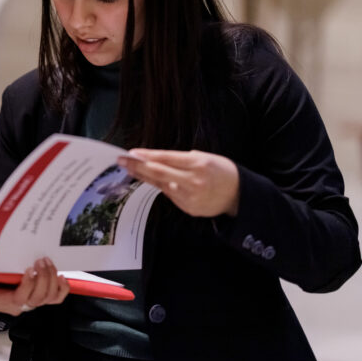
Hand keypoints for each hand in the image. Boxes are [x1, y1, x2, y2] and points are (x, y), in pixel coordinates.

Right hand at [0, 258, 69, 315]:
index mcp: (4, 302)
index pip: (20, 299)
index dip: (28, 285)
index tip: (29, 269)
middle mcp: (20, 305)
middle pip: (38, 298)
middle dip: (43, 278)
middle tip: (41, 260)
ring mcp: (32, 301)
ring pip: (49, 297)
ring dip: (51, 279)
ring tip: (47, 261)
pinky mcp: (41, 296)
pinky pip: (56, 297)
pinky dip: (62, 288)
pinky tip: (61, 276)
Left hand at [118, 148, 239, 216]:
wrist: (240, 194)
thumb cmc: (221, 171)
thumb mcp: (205, 158)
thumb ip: (181, 160)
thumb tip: (156, 159)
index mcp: (198, 164)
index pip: (166, 159)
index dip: (147, 156)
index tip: (132, 153)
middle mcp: (193, 181)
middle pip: (159, 173)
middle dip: (137, 166)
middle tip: (121, 160)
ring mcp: (190, 197)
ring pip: (161, 185)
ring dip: (144, 176)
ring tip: (130, 168)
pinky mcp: (189, 208)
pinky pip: (170, 195)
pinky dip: (161, 186)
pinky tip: (150, 180)